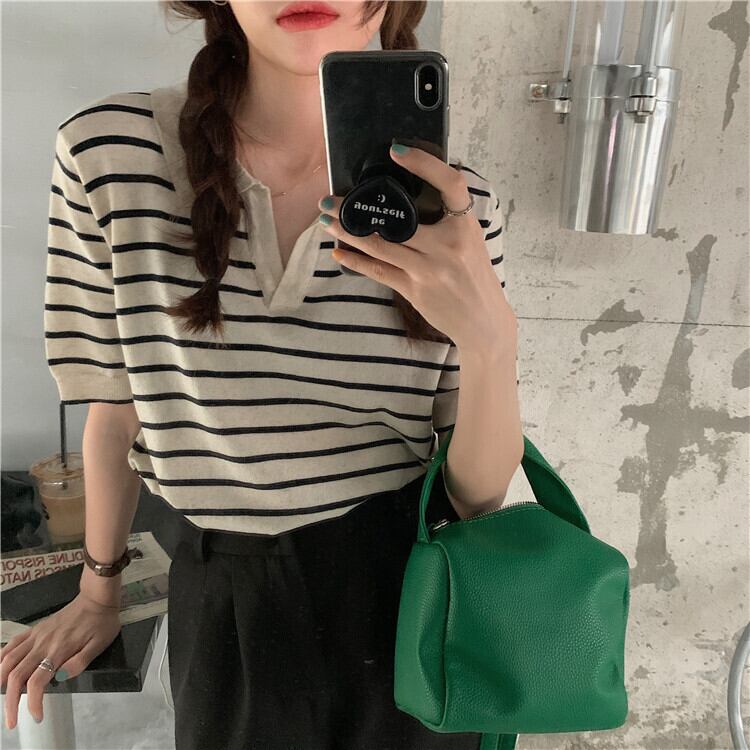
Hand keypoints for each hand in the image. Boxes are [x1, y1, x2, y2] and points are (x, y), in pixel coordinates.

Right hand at [1, 591, 121, 727]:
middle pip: (17, 676)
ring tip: (2, 698)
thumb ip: (80, 662)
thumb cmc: (101, 623)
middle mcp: (43, 644)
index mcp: (59, 650)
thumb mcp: (99, 644)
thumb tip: (61, 676)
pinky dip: (0, 659)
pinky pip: (12, 644)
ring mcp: (36, 636)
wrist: (96, 598)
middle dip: (10, 702)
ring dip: (0, 682)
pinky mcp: (35, 629)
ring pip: (8, 661)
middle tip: (12, 721)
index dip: (33, 703)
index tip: (37, 716)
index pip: (37, 682)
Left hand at [317, 143, 515, 352]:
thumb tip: (418, 191)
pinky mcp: (415, 290)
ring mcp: (429, 269)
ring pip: (381, 245)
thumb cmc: (475, 276)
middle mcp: (447, 246)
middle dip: (357, 209)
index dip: (425, 165)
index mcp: (465, 226)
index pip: (450, 184)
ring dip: (348, 232)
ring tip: (325, 220)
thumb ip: (449, 218)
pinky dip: (356, 262)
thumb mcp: (472, 241)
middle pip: (397, 220)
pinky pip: (380, 272)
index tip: (397, 151)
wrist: (484, 321)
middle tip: (329, 199)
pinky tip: (338, 253)